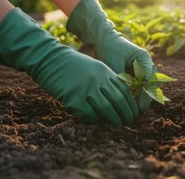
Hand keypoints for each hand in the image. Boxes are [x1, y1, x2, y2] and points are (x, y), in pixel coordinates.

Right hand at [0, 8, 137, 124]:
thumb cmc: (72, 64)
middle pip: (118, 101)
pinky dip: (95, 120)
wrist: (49, 59)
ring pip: (106, 109)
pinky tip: (96, 121)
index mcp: (105, 71)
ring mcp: (86, 89)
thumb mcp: (94, 66)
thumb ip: (106, 79)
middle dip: (126, 114)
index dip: (131, 104)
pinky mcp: (73, 98)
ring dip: (114, 119)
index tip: (134, 113)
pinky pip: (89, 114)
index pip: (124, 90)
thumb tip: (117, 98)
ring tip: (118, 124)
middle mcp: (98, 80)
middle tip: (129, 122)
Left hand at [67, 0, 156, 110]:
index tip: (139, 105)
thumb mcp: (114, 65)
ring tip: (136, 111)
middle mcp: (148, 64)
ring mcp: (145, 69)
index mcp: (144, 58)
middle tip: (139, 111)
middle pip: (152, 84)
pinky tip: (132, 105)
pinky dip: (138, 96)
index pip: (148, 79)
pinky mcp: (139, 74)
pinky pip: (142, 87)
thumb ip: (122, 80)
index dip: (145, 93)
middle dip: (146, 98)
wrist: (105, 41)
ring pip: (149, 87)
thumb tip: (125, 97)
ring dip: (143, 99)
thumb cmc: (109, 50)